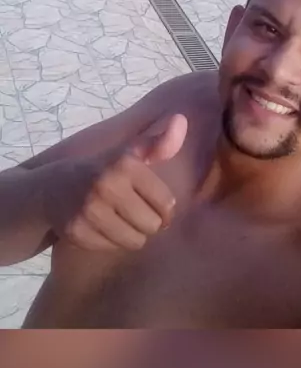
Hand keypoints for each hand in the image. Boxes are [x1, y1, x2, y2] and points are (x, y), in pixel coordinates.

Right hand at [64, 115, 187, 251]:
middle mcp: (106, 185)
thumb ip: (159, 143)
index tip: (156, 205)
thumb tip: (181, 120)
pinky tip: (102, 226)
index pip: (166, 203)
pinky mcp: (77, 232)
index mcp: (125, 164)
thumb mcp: (130, 153)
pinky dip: (112, 241)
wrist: (52, 188)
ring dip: (133, 234)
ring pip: (135, 240)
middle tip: (135, 213)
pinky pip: (113, 248)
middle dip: (148, 222)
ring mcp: (90, 210)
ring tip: (121, 220)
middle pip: (152, 225)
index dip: (165, 209)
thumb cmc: (102, 169)